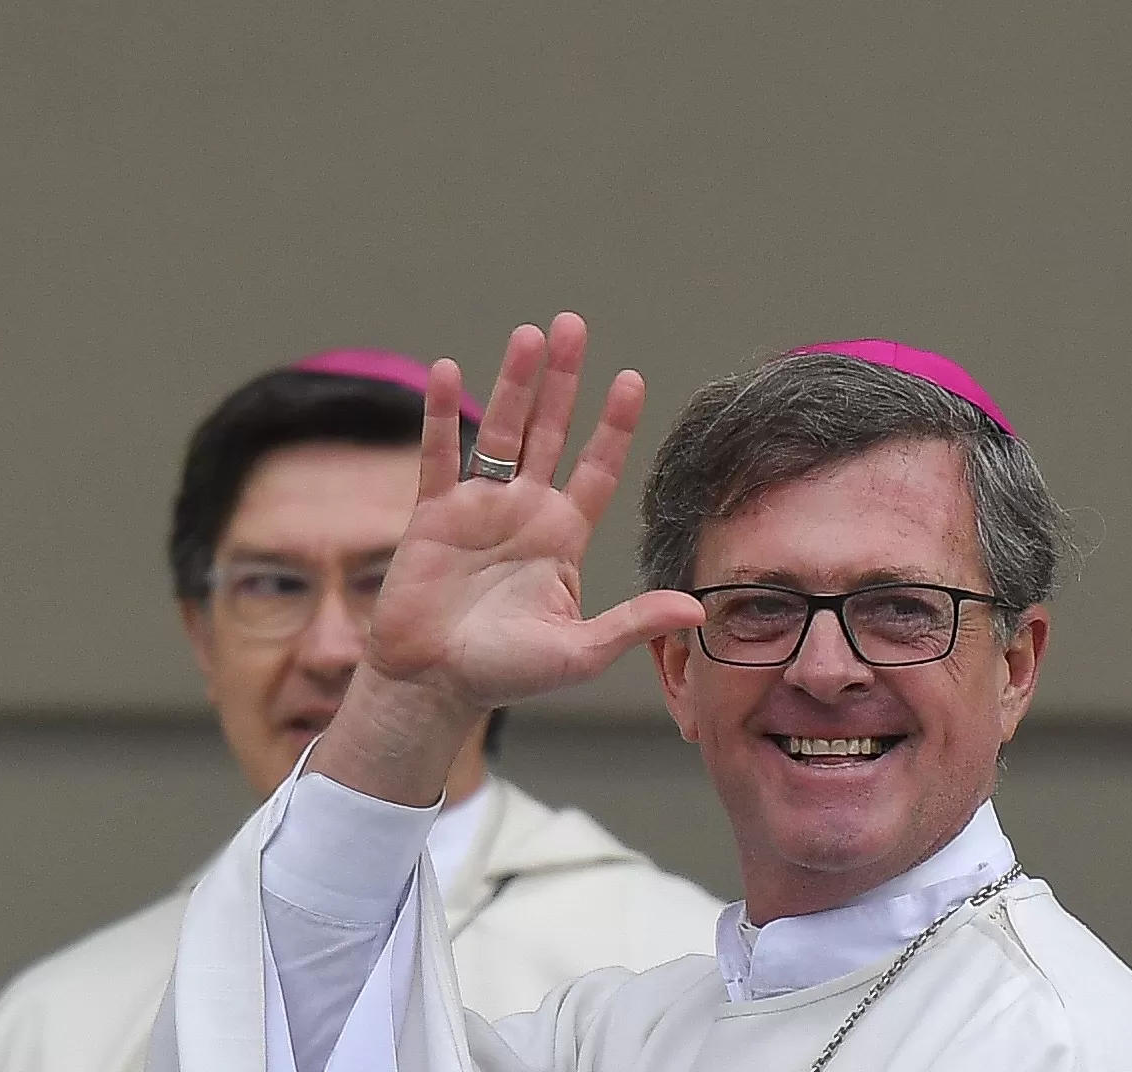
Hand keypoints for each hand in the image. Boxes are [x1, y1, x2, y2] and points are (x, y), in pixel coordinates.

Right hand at [318, 315, 703, 807]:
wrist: (434, 685)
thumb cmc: (505, 674)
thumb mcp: (580, 652)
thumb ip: (634, 624)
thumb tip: (699, 609)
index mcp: (562, 537)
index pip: (596, 469)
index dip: (613, 426)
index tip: (631, 380)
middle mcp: (523, 511)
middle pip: (549, 432)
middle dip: (563, 381)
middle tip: (573, 326)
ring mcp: (478, 508)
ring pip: (500, 431)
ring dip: (514, 383)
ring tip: (529, 335)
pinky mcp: (433, 514)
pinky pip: (438, 455)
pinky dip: (442, 415)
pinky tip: (448, 371)